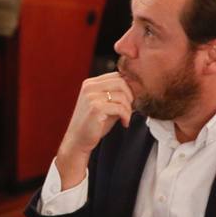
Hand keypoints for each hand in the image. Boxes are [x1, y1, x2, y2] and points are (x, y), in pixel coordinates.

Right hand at [54, 72, 134, 187]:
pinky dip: (126, 116)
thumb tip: (137, 90)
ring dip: (129, 109)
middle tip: (130, 109)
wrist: (78, 141)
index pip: (117, 76)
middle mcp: (89, 87)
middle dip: (131, 96)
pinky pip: (120, 108)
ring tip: (126, 118)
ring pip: (122, 95)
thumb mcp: (105, 105)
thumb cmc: (93, 124)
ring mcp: (91, 96)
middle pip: (121, 82)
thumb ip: (116, 96)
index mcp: (90, 83)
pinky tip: (124, 123)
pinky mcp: (95, 108)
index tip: (132, 100)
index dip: (129, 87)